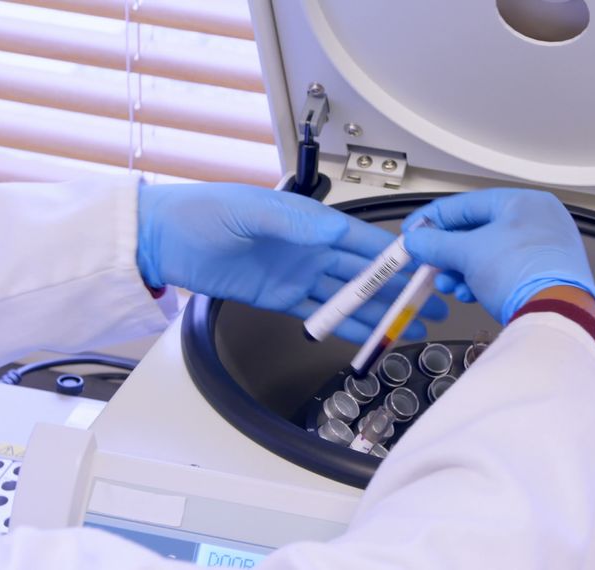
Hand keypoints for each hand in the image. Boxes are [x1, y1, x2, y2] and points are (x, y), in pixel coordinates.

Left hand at [137, 183, 446, 342]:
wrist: (163, 239)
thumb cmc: (202, 212)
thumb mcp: (249, 209)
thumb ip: (293, 223)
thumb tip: (333, 231)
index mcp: (309, 222)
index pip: (363, 240)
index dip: (395, 255)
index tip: (423, 267)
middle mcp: (310, 249)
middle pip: (365, 272)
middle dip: (399, 287)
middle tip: (431, 301)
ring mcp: (298, 275)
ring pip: (350, 297)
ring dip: (381, 311)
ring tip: (412, 323)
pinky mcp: (280, 299)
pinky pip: (322, 315)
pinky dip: (348, 327)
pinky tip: (371, 335)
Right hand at [402, 189, 594, 335]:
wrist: (556, 314)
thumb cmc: (521, 272)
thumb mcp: (468, 253)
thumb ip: (436, 243)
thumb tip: (417, 241)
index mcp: (525, 202)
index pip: (469, 203)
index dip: (435, 217)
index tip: (414, 230)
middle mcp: (539, 221)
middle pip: (479, 231)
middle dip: (449, 252)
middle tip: (428, 262)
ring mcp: (545, 249)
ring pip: (491, 254)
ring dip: (462, 270)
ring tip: (446, 285)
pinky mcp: (546, 276)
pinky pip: (506, 272)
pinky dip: (483, 281)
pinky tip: (468, 294)